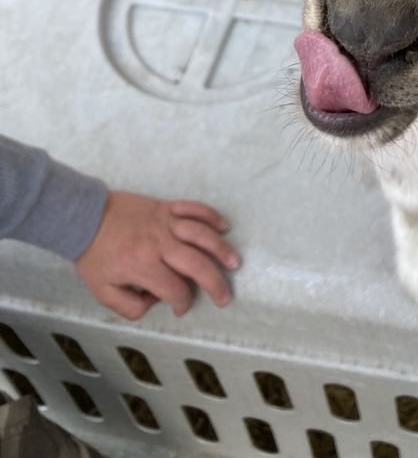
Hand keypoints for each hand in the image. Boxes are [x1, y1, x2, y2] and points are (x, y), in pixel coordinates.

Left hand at [74, 192, 240, 319]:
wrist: (86, 217)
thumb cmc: (95, 255)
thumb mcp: (102, 291)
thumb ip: (128, 307)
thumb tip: (154, 304)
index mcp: (144, 266)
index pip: (175, 289)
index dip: (182, 303)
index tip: (180, 308)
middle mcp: (160, 244)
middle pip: (196, 264)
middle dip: (214, 283)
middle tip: (225, 297)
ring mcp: (165, 222)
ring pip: (201, 234)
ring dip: (220, 249)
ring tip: (234, 262)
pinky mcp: (166, 206)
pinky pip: (194, 208)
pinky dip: (211, 215)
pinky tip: (224, 226)